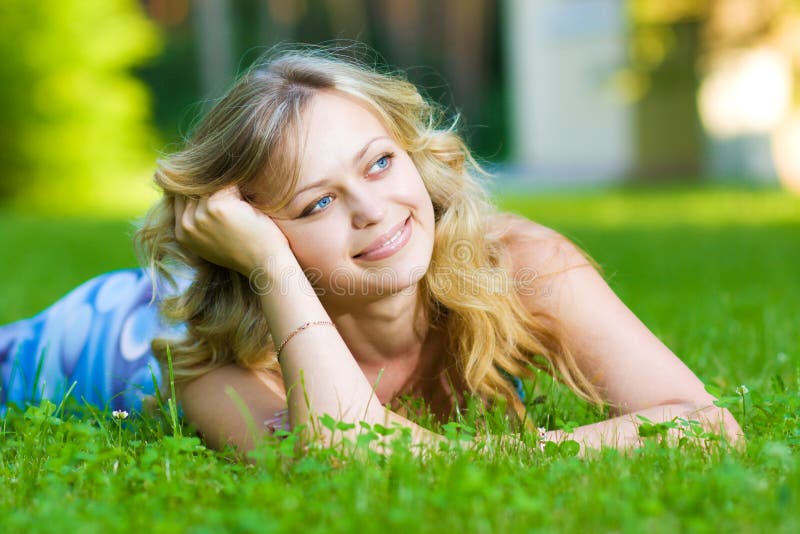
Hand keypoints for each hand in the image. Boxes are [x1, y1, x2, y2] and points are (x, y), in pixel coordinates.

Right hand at [174, 186, 292, 276]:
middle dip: (212, 183)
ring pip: (210, 183)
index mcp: (182, 233)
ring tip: (244, 194)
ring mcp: (200, 215)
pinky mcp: (216, 207)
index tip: (216, 184)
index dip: (198, 187)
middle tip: (233, 186)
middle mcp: (187, 224)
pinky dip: (240, 186)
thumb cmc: (247, 251)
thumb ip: (201, 221)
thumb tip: (197, 194)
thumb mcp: (213, 240)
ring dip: (229, 184)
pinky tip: (250, 198)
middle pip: (193, 187)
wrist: (265, 264)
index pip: (180, 196)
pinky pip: (226, 183)